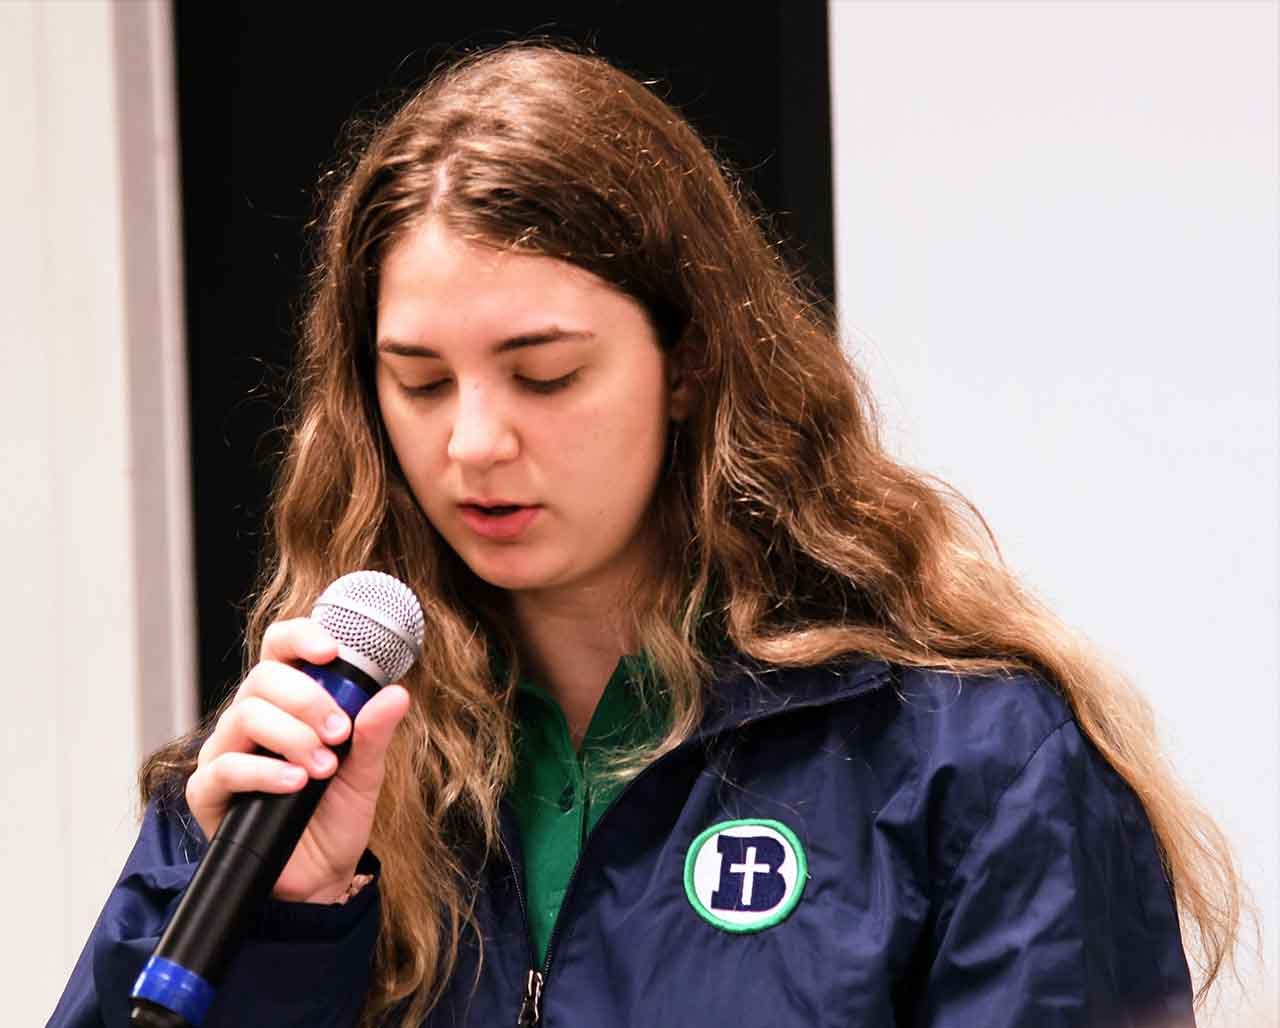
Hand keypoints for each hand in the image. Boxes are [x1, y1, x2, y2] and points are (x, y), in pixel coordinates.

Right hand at [185, 617, 410, 903]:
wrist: (319, 878)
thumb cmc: (336, 815)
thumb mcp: (365, 771)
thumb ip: (374, 733)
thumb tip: (397, 693)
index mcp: (287, 702)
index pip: (281, 649)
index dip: (302, 638)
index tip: (332, 652)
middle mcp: (250, 720)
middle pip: (262, 679)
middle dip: (308, 699)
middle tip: (340, 733)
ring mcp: (225, 753)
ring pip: (244, 716)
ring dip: (292, 736)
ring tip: (323, 765)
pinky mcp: (208, 793)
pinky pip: (226, 767)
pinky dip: (264, 771)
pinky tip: (295, 783)